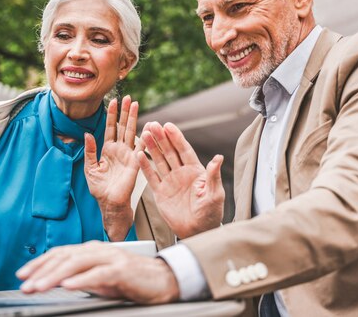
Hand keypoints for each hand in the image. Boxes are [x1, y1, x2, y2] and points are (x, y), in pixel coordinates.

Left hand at [16, 241, 179, 303]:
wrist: (163, 280)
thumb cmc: (131, 280)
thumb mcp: (99, 279)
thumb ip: (80, 278)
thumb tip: (58, 282)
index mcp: (92, 251)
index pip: (60, 253)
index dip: (40, 263)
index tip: (23, 274)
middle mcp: (99, 250)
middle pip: (64, 257)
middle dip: (41, 270)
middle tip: (25, 284)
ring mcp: (110, 258)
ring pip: (77, 263)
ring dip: (55, 276)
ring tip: (40, 286)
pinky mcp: (122, 269)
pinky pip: (98, 273)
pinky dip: (82, 279)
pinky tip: (68, 286)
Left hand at [84, 95, 142, 240]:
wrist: (109, 203)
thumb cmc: (100, 188)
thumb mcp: (90, 168)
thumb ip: (90, 151)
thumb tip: (87, 134)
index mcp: (108, 150)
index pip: (110, 128)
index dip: (112, 115)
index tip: (113, 101)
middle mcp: (119, 150)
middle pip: (123, 126)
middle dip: (125, 112)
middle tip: (128, 97)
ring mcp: (128, 155)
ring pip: (131, 132)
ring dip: (133, 118)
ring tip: (136, 104)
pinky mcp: (135, 162)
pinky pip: (140, 147)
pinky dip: (144, 137)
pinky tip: (147, 126)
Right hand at [138, 122, 224, 238]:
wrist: (198, 231)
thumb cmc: (210, 213)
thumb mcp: (215, 194)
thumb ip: (213, 176)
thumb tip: (218, 157)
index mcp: (195, 171)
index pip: (184, 150)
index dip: (176, 138)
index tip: (168, 126)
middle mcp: (181, 173)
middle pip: (169, 151)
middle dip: (161, 138)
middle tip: (152, 125)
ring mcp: (170, 181)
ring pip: (159, 160)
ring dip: (151, 147)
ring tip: (143, 134)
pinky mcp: (160, 192)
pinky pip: (151, 177)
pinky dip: (144, 166)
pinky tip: (138, 155)